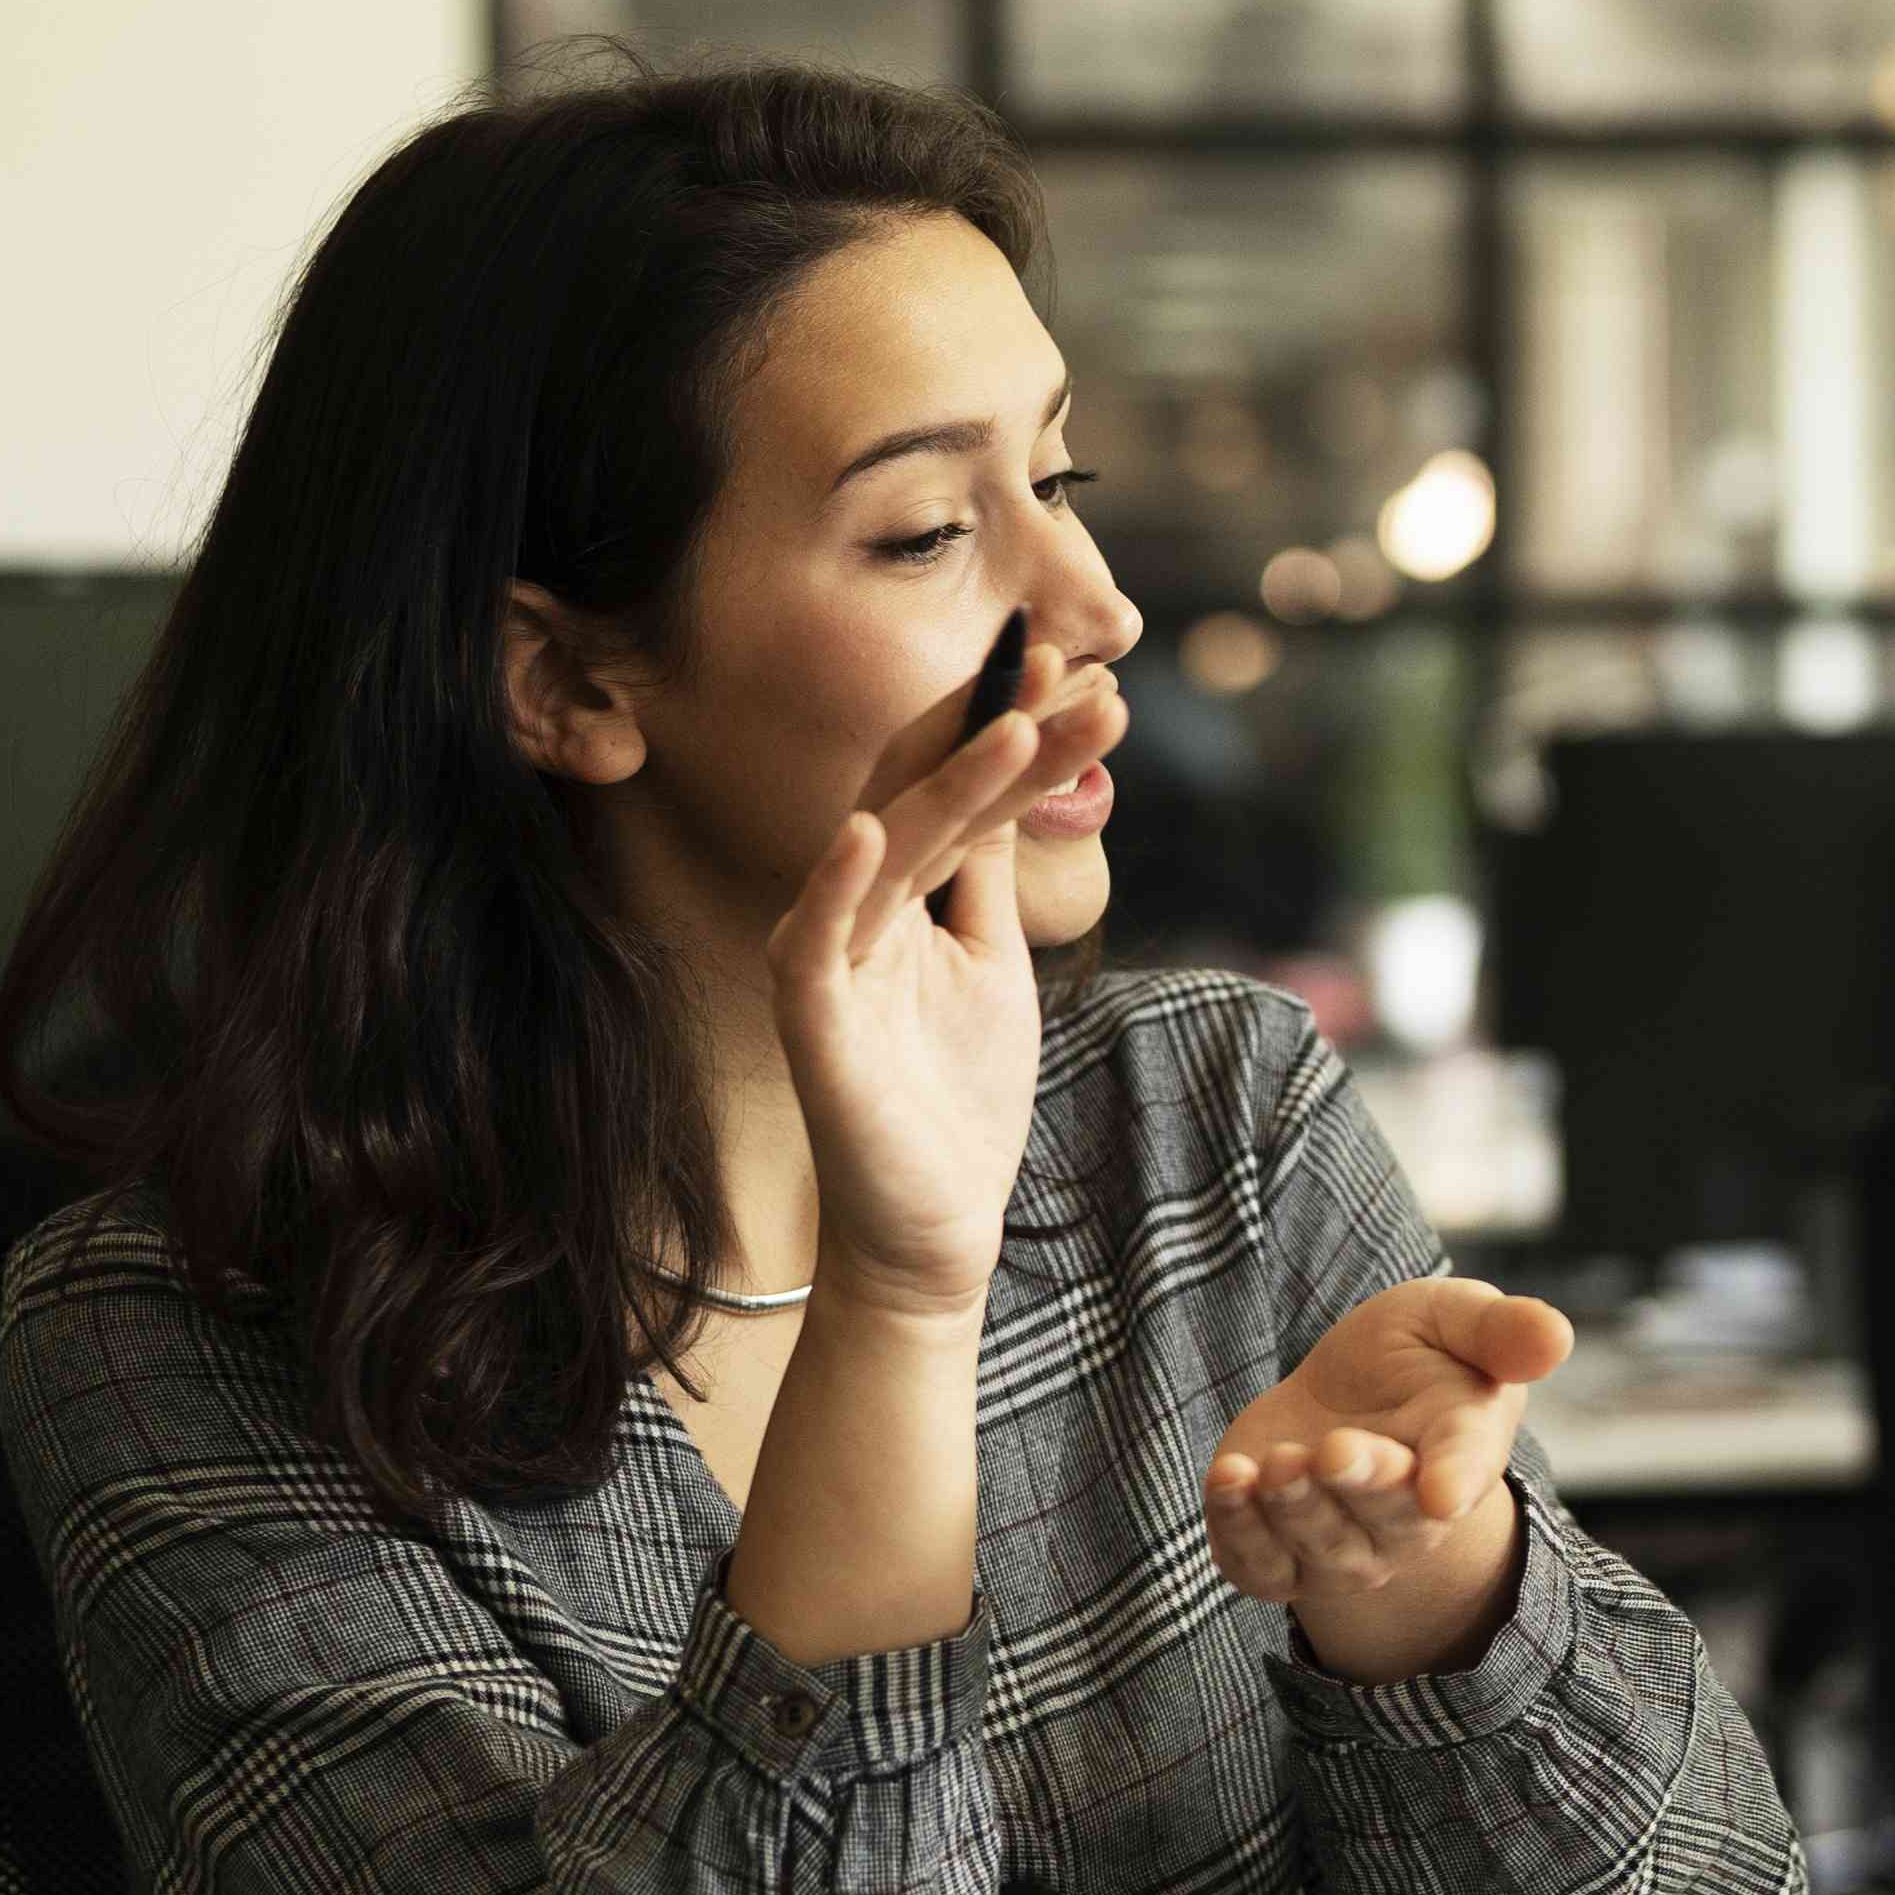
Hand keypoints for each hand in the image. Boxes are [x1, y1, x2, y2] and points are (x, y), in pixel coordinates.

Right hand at [764, 637, 1126, 1318]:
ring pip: (889, 850)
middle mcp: (859, 911)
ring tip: (1016, 726)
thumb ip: (984, 876)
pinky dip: (839, 883)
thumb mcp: (992, 963)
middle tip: (1081, 677)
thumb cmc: (958, 1094)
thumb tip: (1017, 780)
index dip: (1017, 729)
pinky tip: (870, 830)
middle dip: (1008, 736)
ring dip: (952, 785)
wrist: (935, 1224)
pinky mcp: (812, 1022)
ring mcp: (832, 962)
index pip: (961, 790)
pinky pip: (817, 943)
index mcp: (902, 895)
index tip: (1082, 670)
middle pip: (934, 801)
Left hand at [1208, 1274, 1569, 1687]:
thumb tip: (1555, 1338)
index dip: (1455, 1481)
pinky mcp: (1277, 1558)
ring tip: (1277, 1459)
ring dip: (1294, 1506)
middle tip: (1334, 1449)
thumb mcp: (1455, 1319)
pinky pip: (1256, 1565)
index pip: (1464, 1473)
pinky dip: (1236, 1527)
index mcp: (1464, 1453)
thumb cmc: (1417, 1354)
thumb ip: (1500, 1329)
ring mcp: (1344, 1550)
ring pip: (1321, 1546)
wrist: (1346, 1395)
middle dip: (1359, 1485)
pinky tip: (1229, 1476)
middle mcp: (1409, 1520)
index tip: (1442, 1493)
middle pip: (1388, 1518)